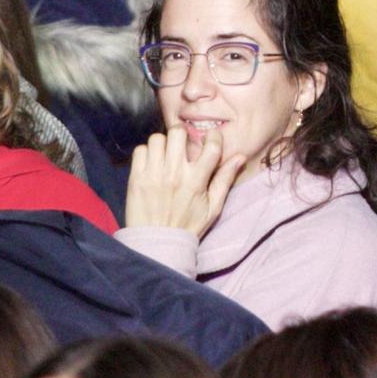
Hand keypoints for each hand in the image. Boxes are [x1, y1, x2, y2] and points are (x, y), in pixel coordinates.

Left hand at [124, 125, 246, 238]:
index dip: (212, 136)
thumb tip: (240, 157)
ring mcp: (153, 175)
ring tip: (165, 155)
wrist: (157, 244)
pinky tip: (152, 164)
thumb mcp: (213, 207)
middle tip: (182, 144)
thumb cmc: (188, 225)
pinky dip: (146, 154)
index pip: (210, 146)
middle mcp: (174, 174)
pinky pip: (140, 150)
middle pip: (178, 133)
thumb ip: (225, 180)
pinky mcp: (136, 178)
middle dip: (183, 135)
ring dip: (163, 144)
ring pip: (157, 139)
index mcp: (196, 181)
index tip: (210, 138)